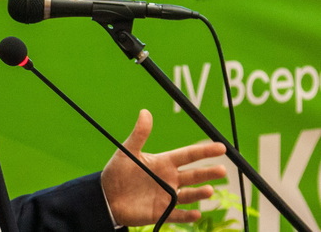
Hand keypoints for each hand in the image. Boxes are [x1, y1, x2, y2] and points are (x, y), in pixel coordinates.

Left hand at [101, 109, 226, 226]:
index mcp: (164, 163)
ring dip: (200, 193)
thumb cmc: (117, 172)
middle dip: (208, 172)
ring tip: (209, 190)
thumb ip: (139, 134)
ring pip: (189, 195)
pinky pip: (177, 215)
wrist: (107, 196)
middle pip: (194, 175)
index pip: (188, 155)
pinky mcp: (161, 212)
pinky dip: (187, 216)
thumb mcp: (127, 151)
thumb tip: (145, 112)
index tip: (221, 147)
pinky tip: (195, 214)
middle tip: (222, 170)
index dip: (204, 151)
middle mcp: (169, 179)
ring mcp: (167, 196)